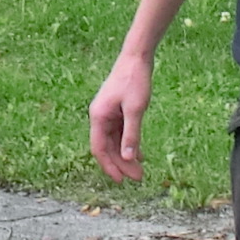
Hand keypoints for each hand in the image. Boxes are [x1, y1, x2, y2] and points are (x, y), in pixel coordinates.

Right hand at [88, 52, 152, 186]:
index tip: (121, 181)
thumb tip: (128, 158)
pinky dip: (129, 144)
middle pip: (108, 147)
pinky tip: (140, 154)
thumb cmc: (134, 81)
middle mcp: (100, 117)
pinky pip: (121, 133)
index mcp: (99, 117)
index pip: (99, 148)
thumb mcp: (136, 109)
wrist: (136, 58)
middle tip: (138, 178)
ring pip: (115, 141)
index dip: (109, 166)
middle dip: (121, 164)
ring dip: (125, 156)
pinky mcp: (117, 110)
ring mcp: (108, 114)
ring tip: (140, 170)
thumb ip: (131, 135)